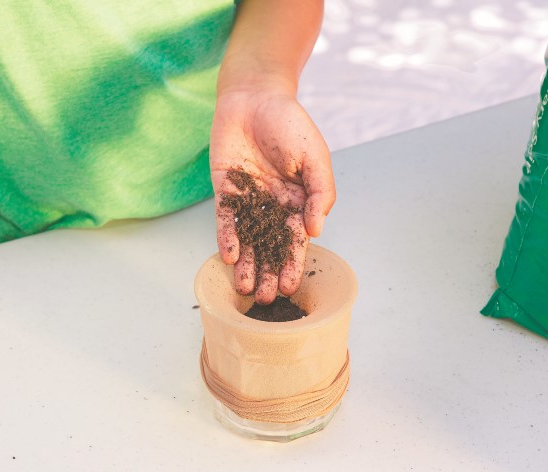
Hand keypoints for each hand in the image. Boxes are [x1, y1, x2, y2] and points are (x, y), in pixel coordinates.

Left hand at [209, 87, 334, 303]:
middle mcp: (273, 207)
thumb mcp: (315, 158)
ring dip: (246, 265)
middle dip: (267, 273)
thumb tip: (315, 231)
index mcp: (299, 202)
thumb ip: (320, 194)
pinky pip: (226, 221)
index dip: (292, 265)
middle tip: (263, 300)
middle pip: (270, 248)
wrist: (255, 97)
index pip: (295, 241)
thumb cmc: (291, 125)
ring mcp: (248, 201)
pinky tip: (229, 257)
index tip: (288, 288)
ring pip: (247, 241)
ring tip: (245, 290)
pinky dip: (228, 239)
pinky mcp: (226, 192)